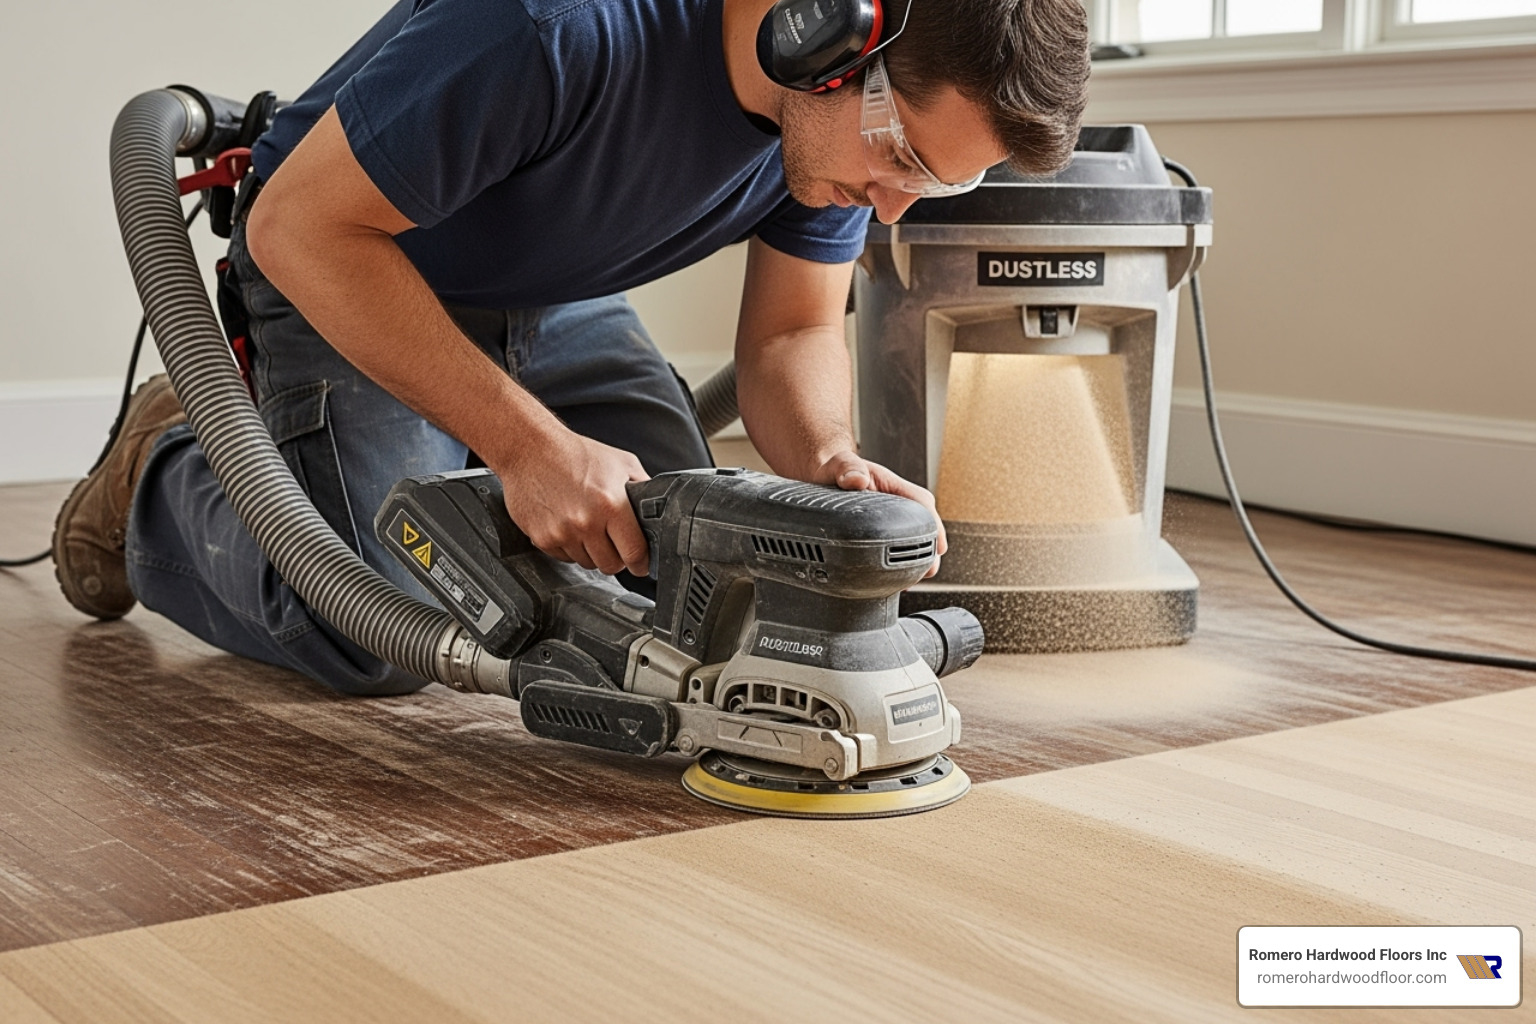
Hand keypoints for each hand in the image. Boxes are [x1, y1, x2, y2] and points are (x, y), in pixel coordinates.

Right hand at [497, 429, 649, 576]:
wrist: (530, 449)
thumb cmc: (575, 453)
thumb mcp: (621, 463)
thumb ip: (643, 489)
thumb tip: (659, 512)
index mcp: (611, 504)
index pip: (634, 553)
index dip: (642, 562)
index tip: (642, 563)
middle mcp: (586, 522)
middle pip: (611, 566)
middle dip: (617, 558)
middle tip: (614, 543)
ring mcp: (562, 533)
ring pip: (587, 563)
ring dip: (592, 552)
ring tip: (587, 526)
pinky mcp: (542, 538)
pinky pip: (564, 558)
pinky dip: (570, 547)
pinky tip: (568, 525)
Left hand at [812, 451, 946, 578]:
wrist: (826, 476)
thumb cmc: (838, 469)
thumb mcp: (840, 466)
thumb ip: (847, 470)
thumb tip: (856, 480)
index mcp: (899, 489)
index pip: (926, 508)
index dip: (934, 532)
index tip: (937, 551)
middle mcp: (904, 507)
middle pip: (929, 533)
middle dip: (929, 556)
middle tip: (920, 576)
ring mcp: (897, 522)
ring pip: (919, 546)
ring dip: (916, 565)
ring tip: (906, 584)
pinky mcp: (889, 534)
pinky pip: (904, 552)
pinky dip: (902, 568)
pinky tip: (895, 582)